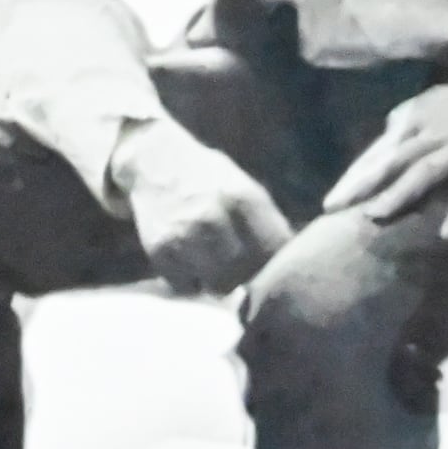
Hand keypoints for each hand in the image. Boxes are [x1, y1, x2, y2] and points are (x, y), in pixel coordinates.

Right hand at [116, 122, 297, 294]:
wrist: (154, 161)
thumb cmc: (210, 179)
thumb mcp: (245, 188)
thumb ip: (268, 224)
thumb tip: (293, 265)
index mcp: (242, 198)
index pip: (274, 252)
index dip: (276, 264)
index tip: (269, 264)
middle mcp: (212, 217)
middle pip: (245, 274)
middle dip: (246, 277)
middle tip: (240, 269)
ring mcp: (184, 235)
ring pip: (216, 286)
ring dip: (219, 282)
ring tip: (215, 262)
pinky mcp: (160, 251)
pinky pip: (186, 287)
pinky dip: (191, 281)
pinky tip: (189, 259)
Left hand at [324, 80, 447, 242]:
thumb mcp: (439, 102)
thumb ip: (412, 119)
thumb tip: (386, 132)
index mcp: (420, 115)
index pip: (381, 149)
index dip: (355, 175)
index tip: (332, 200)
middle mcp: (436, 130)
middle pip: (392, 159)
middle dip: (361, 185)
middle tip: (334, 208)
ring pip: (424, 171)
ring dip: (398, 194)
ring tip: (376, 216)